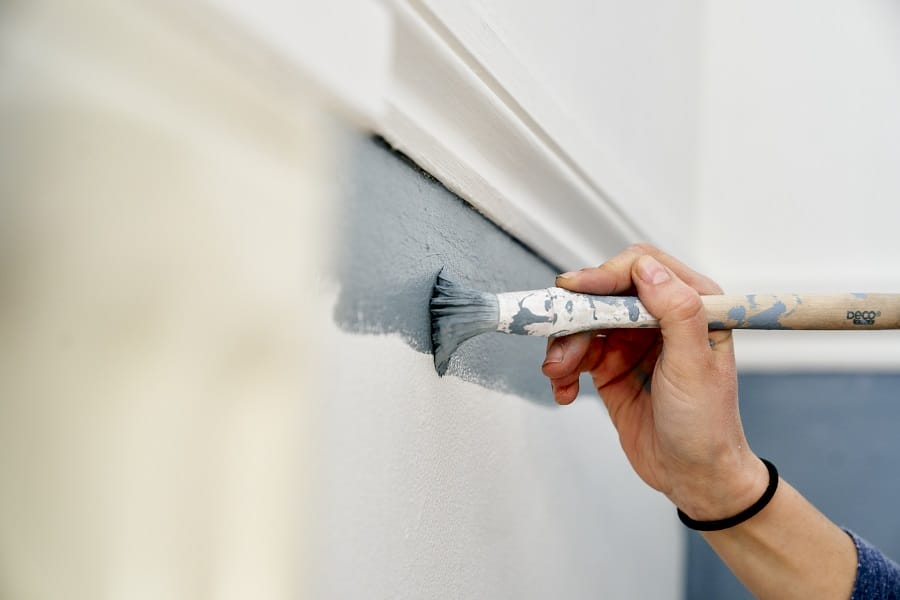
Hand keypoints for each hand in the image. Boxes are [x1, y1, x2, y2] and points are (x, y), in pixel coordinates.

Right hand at [542, 244, 767, 519]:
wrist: (692, 475)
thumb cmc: (707, 424)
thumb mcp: (694, 367)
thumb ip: (677, 313)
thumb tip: (647, 270)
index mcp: (692, 304)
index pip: (640, 267)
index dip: (604, 275)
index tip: (575, 290)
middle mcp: (659, 316)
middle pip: (602, 293)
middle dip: (575, 316)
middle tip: (556, 338)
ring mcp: (632, 340)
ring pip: (582, 323)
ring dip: (563, 347)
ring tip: (559, 374)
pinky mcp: (610, 365)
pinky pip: (574, 354)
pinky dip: (562, 370)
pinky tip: (563, 391)